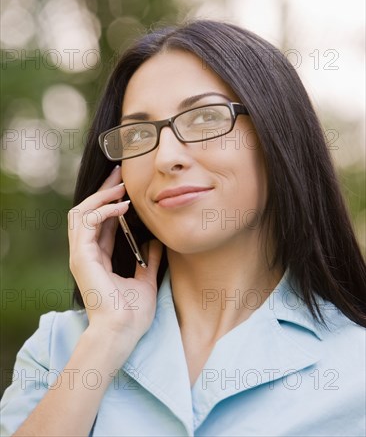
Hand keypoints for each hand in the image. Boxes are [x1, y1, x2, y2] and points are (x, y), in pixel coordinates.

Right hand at [68, 165, 162, 345]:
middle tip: (119, 173)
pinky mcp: (81, 257)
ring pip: (81, 212)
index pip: (100, 222)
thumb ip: (149, 260)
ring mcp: (81, 255)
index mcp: (98, 258)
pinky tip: (122, 207)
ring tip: (120, 187)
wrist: (122, 334)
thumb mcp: (146, 280)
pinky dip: (103, 210)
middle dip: (102, 190)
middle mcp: (86, 253)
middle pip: (86, 211)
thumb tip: (156, 241)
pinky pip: (87, 222)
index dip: (111, 202)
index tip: (126, 185)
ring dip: (100, 196)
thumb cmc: (132, 315)